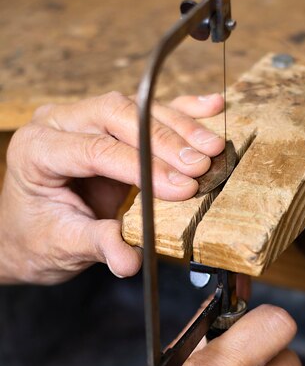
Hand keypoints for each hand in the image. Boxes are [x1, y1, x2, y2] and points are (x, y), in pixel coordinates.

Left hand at [0, 91, 223, 283]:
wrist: (30, 232)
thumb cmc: (39, 237)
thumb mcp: (63, 244)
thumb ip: (97, 245)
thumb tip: (129, 259)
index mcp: (37, 150)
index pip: (95, 148)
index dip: (143, 166)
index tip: (182, 187)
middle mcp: (59, 123)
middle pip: (117, 115)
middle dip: (165, 140)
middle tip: (200, 165)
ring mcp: (84, 118)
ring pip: (138, 108)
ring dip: (180, 127)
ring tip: (213, 148)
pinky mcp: (109, 125)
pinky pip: (148, 111)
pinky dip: (181, 111)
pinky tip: (210, 106)